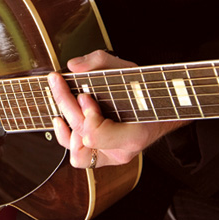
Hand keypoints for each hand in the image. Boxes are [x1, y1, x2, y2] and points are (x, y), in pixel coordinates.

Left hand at [48, 49, 180, 168]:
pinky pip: (79, 157)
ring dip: (66, 128)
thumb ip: (100, 62)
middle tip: (58, 82)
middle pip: (82, 135)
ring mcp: (111, 157)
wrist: (160, 112)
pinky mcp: (102, 158)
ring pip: (78, 154)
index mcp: (133, 135)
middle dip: (65, 105)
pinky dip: (66, 138)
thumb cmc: (144, 92)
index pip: (96, 134)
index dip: (86, 114)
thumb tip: (74, 66)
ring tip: (63, 104)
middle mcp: (121, 151)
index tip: (84, 95)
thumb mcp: (128, 70)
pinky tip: (60, 119)